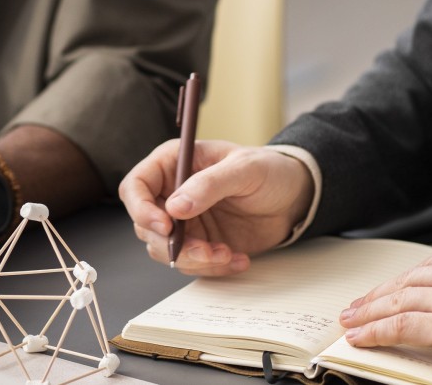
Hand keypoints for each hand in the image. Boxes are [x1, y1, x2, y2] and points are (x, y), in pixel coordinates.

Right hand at [119, 139, 312, 276]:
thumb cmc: (270, 170)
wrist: (295, 197)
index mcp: (173, 164)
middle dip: (171, 243)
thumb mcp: (244, 169)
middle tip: (204, 249)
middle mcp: (171, 193)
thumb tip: (175, 206)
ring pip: (164, 250)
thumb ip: (209, 184)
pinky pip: (191, 263)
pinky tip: (237, 259)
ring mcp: (184, 221)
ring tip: (226, 253)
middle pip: (145, 225)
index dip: (141, 208)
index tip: (165, 225)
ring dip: (192, 259)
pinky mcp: (199, 243)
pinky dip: (212, 267)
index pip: (136, 186)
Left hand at [339, 244, 431, 384]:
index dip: (401, 282)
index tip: (385, 291)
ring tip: (351, 322)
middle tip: (357, 306)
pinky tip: (360, 337)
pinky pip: (399, 327)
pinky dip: (375, 332)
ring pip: (398, 302)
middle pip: (408, 281)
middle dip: (378, 296)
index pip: (429, 268)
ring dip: (368, 313)